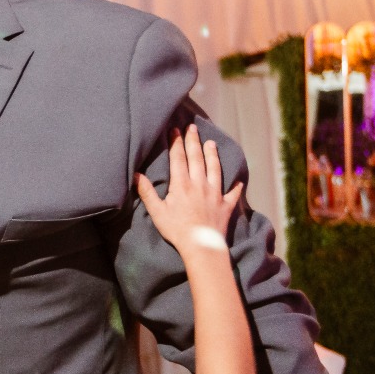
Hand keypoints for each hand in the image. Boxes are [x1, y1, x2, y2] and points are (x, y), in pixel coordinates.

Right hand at [135, 125, 243, 255]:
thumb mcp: (157, 212)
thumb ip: (147, 192)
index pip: (178, 159)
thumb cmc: (177, 230)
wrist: (202, 246)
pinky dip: (236, 186)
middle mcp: (200, 184)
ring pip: (215, 169)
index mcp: (182, 185)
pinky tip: (238, 181)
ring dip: (213, 155)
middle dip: (193, 141)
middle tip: (192, 127)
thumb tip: (136, 175)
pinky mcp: (226, 205)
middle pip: (197, 158)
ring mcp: (215, 194)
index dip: (176, 143)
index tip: (175, 130)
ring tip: (211, 143)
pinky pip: (233, 193)